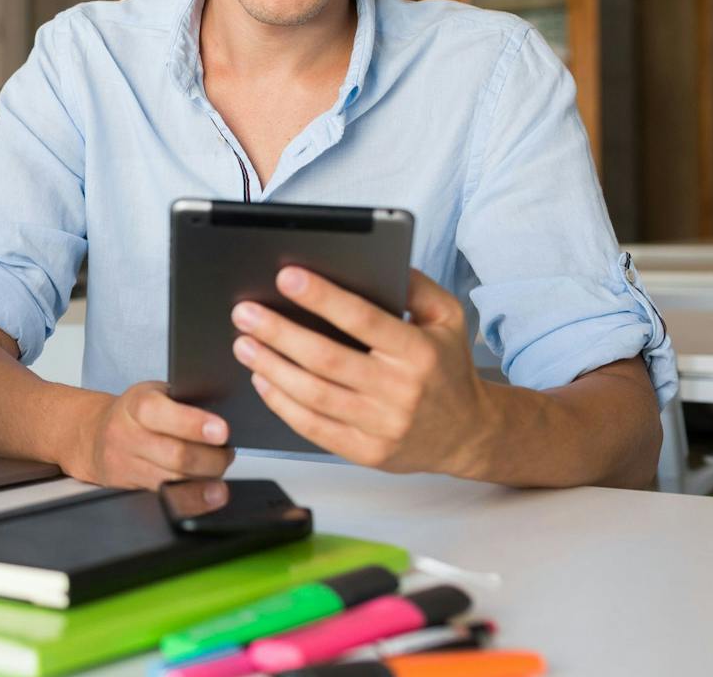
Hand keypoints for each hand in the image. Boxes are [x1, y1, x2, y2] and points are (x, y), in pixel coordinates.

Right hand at [61, 381, 234, 489]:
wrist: (93, 436)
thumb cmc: (135, 413)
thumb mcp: (155, 394)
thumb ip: (184, 403)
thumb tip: (225, 418)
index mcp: (135, 405)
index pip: (160, 412)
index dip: (193, 423)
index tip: (222, 431)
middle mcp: (125, 435)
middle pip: (175, 455)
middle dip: (211, 459)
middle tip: (227, 453)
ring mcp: (125, 466)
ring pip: (172, 482)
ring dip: (204, 481)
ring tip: (218, 472)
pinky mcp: (127, 490)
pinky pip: (165, 501)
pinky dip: (191, 499)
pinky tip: (207, 495)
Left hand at [229, 267, 491, 475]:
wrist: (469, 434)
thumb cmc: (447, 368)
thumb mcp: (448, 318)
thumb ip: (415, 287)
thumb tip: (374, 261)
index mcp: (418, 352)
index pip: (363, 320)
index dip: (322, 297)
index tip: (287, 277)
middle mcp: (400, 390)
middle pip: (326, 359)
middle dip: (279, 333)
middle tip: (245, 313)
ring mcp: (382, 425)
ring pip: (314, 395)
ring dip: (271, 367)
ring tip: (243, 343)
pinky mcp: (367, 452)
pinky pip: (314, 429)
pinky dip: (282, 404)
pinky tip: (262, 380)